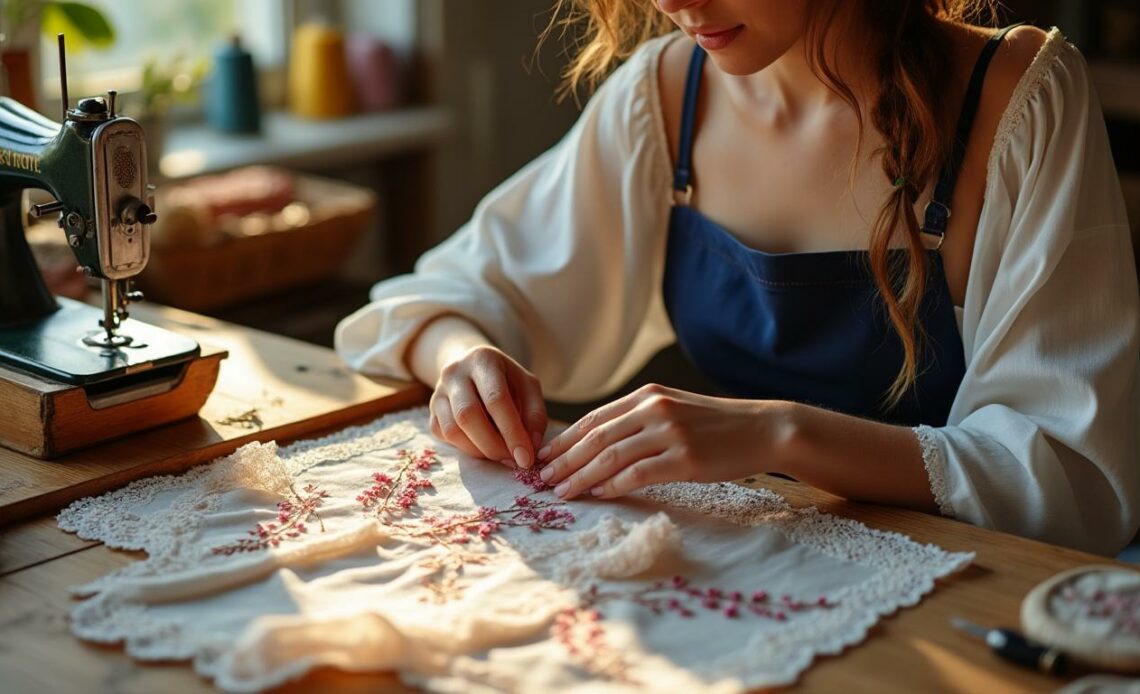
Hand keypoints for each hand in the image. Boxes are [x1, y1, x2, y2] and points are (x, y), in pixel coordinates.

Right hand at [428, 345, 547, 468]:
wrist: (471, 368)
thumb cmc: (506, 380)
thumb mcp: (527, 387)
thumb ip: (534, 414)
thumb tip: (531, 446)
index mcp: (483, 359)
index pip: (495, 399)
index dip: (512, 432)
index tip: (525, 458)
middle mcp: (455, 372)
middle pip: (468, 415)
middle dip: (494, 445)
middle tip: (513, 460)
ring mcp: (438, 391)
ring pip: (453, 429)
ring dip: (480, 450)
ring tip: (501, 454)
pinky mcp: (431, 411)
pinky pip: (445, 436)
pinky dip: (467, 448)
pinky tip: (483, 446)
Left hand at [537, 384, 792, 498]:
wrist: (764, 429)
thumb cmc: (717, 426)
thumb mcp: (674, 410)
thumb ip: (639, 421)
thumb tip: (597, 447)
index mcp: (647, 396)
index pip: (594, 419)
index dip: (564, 440)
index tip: (543, 457)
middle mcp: (654, 409)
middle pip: (596, 437)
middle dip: (564, 460)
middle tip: (541, 479)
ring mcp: (670, 433)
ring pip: (611, 456)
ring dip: (581, 476)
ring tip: (561, 492)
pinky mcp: (685, 459)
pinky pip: (638, 473)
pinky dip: (614, 485)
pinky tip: (599, 494)